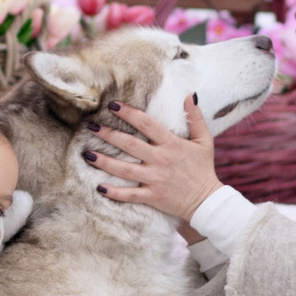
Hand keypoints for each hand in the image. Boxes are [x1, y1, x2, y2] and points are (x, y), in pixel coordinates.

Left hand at [88, 96, 222, 221]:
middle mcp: (160, 160)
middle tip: (90, 127)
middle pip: (129, 145)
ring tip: (87, 154)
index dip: (128, 113)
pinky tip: (99, 188)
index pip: (146, 124)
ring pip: (125, 170)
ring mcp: (155, 179)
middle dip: (108, 134)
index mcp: (171, 144)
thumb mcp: (204, 141)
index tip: (113, 105)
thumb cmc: (204, 169)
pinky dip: (114, 193)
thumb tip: (190, 94)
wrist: (207, 201)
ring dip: (105, 162)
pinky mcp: (153, 196)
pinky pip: (130, 195)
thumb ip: (196, 118)